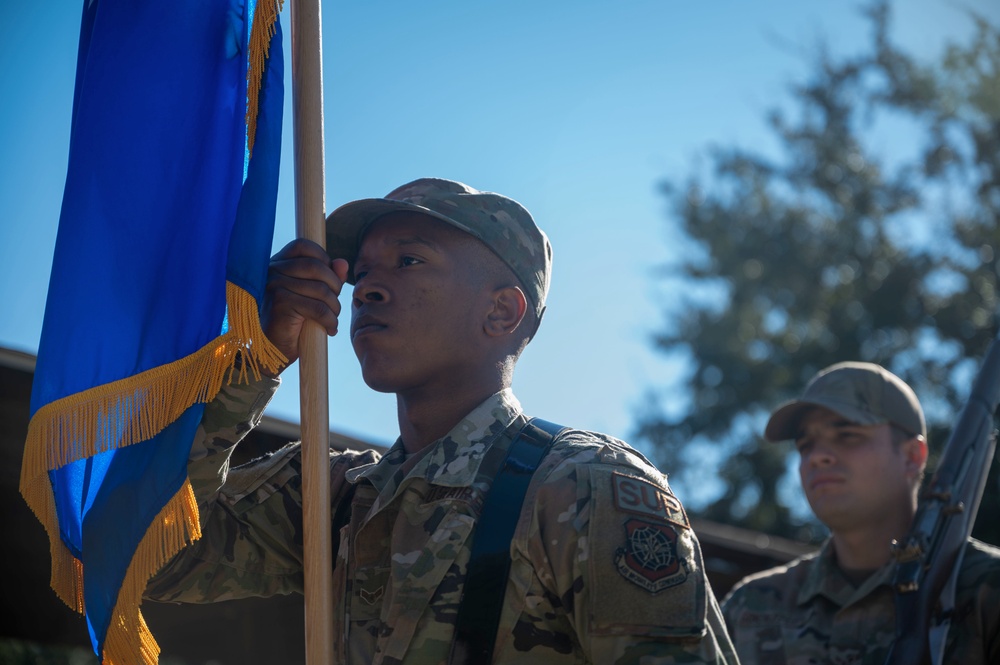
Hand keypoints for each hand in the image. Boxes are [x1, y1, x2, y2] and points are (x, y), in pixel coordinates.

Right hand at [261, 238, 349, 369]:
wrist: (271, 352)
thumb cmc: (293, 323)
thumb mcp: (312, 296)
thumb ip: (327, 277)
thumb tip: (342, 263)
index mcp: (278, 264)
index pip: (304, 246)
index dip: (324, 259)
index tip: (329, 282)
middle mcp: (273, 271)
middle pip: (316, 266)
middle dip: (335, 287)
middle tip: (335, 306)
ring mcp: (275, 285)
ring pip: (320, 289)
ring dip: (334, 307)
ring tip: (332, 319)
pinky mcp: (280, 303)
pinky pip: (317, 307)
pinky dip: (329, 320)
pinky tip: (329, 329)